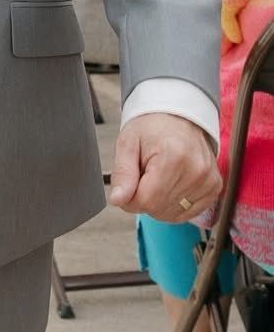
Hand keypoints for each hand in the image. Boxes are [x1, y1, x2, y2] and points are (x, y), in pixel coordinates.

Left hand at [108, 113, 222, 221]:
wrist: (179, 117)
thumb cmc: (152, 128)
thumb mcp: (128, 144)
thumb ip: (122, 174)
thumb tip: (118, 200)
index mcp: (174, 157)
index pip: (146, 201)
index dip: (129, 199)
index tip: (128, 184)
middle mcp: (196, 170)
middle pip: (158, 209)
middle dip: (143, 198)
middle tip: (144, 175)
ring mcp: (208, 180)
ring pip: (171, 214)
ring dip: (158, 201)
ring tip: (158, 177)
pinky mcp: (214, 187)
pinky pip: (187, 212)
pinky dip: (173, 205)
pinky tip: (170, 186)